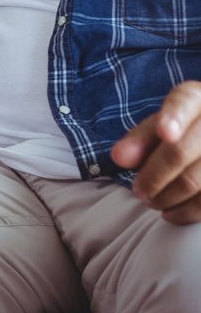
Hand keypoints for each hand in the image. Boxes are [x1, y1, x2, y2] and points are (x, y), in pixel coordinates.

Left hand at [111, 80, 200, 223]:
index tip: (165, 132)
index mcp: (196, 98)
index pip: (184, 101)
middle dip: (153, 176)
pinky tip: (171, 214)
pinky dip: (186, 212)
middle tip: (138, 191)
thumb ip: (139, 139)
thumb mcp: (161, 125)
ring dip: (167, 197)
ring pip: (196, 181)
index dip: (174, 118)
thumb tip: (118, 158)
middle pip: (180, 151)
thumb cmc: (182, 131)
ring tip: (151, 201)